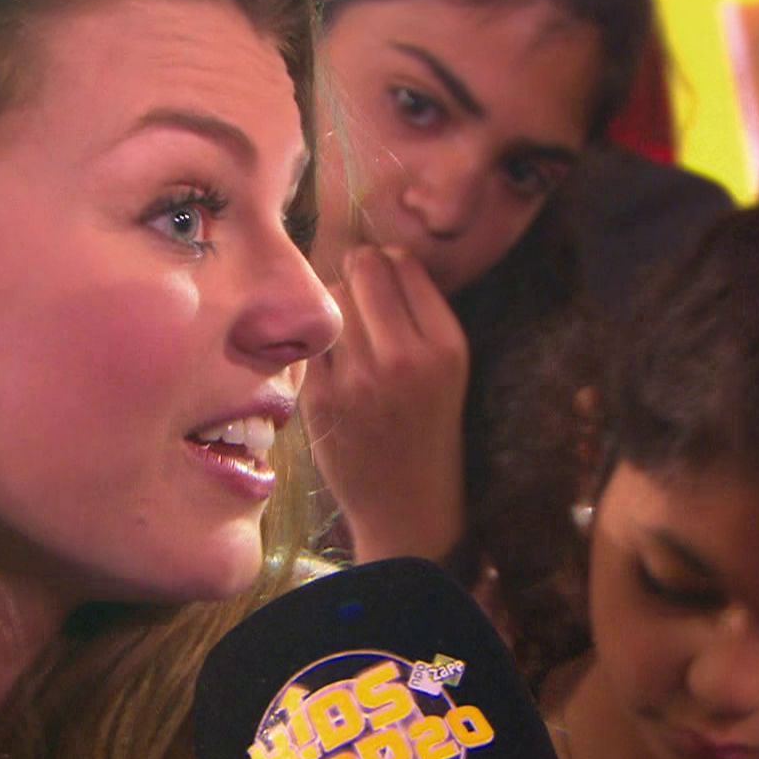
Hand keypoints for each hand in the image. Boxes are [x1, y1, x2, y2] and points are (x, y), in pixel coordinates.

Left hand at [303, 245, 468, 563]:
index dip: (388, 264)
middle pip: (363, 271)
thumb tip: (375, 252)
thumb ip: (418, 312)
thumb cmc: (429, 428)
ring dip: (335, 305)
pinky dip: (318, 343)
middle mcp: (404, 358)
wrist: (408, 506)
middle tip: (358, 295)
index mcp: (446, 346)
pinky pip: (310, 340)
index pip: (403, 264)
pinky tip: (333, 362)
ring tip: (350, 332)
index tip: (385, 279)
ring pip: (331, 299)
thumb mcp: (448, 368)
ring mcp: (359, 380)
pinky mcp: (321, 399)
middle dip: (357, 274)